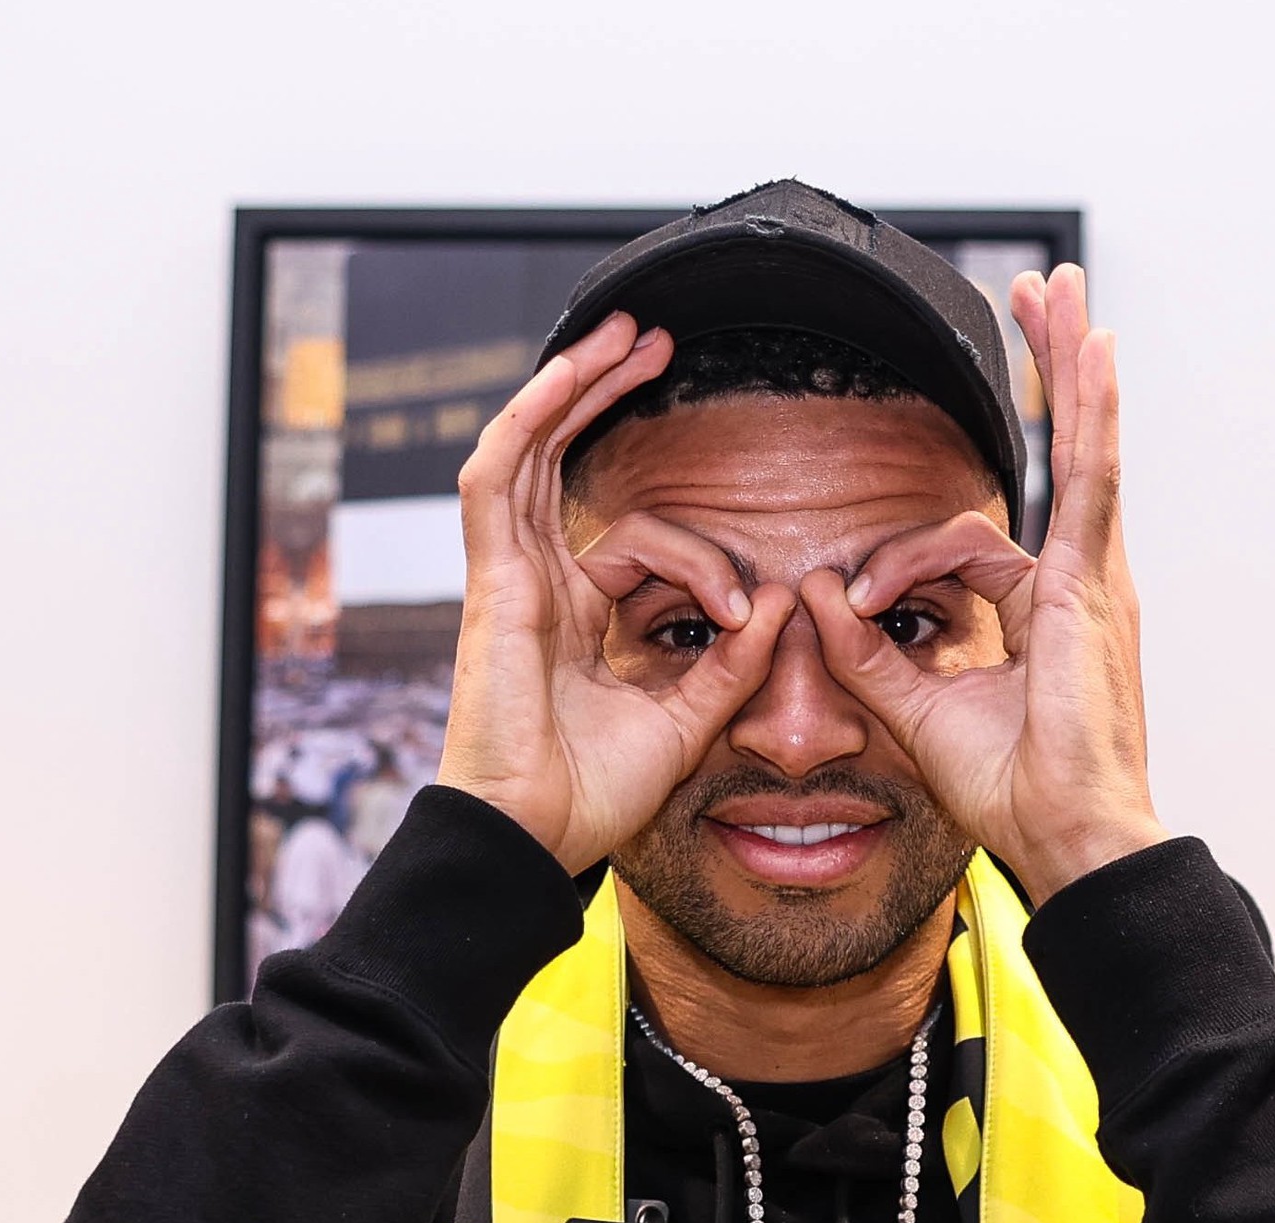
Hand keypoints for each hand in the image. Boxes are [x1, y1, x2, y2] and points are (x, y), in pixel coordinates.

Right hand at [437, 313, 795, 872]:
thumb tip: (782, 609)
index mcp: (574, 618)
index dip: (704, 562)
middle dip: (606, 397)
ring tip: (622, 332)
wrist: (534, 838)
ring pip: (529, 451)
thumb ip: (730, 666)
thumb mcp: (685, 722)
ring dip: (573, 385)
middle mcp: (536, 586)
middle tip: (656, 343)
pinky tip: (569, 370)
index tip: (750, 611)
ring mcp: (508, 579)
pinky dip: (530, 418)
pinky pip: (499, 479)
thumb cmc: (590, 796)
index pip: (635, 545)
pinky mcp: (492, 581)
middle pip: (562, 464)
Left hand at [801, 264, 1166, 903]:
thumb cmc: (1015, 794)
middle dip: (1051, 376)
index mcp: (1046, 613)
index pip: (969, 549)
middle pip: (1065, 456)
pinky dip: (1090, 413)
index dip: (902, 565)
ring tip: (1061, 291)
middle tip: (1043, 300)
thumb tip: (821, 595)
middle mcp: (1081, 584)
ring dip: (1068, 366)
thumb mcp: (917, 713)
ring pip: (1083, 449)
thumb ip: (867, 655)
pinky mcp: (1094, 587)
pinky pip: (1090, 482)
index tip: (859, 607)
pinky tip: (1094, 350)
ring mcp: (1097, 581)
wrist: (1070, 838)